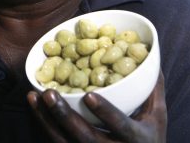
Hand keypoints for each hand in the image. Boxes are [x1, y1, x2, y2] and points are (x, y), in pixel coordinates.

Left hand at [27, 73, 166, 142]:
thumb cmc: (150, 139)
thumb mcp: (157, 117)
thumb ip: (153, 88)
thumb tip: (149, 55)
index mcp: (137, 139)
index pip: (121, 126)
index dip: (105, 112)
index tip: (89, 95)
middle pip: (85, 138)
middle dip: (65, 116)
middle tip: (48, 93)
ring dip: (46, 121)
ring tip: (33, 97)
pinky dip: (43, 127)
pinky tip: (34, 109)